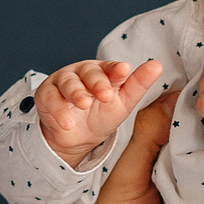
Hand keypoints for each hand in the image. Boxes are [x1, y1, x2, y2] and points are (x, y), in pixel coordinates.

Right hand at [36, 59, 162, 164]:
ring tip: (84, 104)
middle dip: (97, 82)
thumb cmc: (101, 115)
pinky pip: (51, 99)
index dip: (116, 69)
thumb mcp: (123, 103)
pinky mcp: (46, 94)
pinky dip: (59, 110)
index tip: (124, 70)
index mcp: (102, 70)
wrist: (76, 138)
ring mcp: (62, 81)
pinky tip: (67, 122)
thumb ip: (138, 84)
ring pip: (68, 82)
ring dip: (77, 93)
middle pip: (88, 71)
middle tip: (106, 95)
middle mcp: (81, 71)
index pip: (110, 67)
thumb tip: (157, 65)